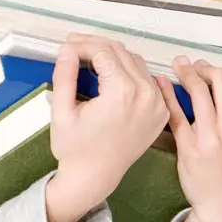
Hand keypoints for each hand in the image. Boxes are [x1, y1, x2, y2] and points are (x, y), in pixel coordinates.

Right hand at [46, 33, 168, 221]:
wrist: (94, 177)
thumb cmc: (74, 149)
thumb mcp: (62, 112)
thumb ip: (65, 76)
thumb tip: (67, 49)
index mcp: (122, 94)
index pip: (103, 52)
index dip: (82, 45)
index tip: (66, 45)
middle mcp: (145, 95)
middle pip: (121, 52)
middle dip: (95, 45)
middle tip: (74, 45)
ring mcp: (157, 104)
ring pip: (136, 62)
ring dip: (113, 55)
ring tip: (89, 57)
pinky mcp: (160, 111)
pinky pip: (147, 79)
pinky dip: (129, 70)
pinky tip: (110, 72)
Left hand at [156, 57, 221, 221]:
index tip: (215, 72)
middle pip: (218, 78)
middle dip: (205, 67)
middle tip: (196, 66)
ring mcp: (208, 135)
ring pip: (196, 90)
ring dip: (186, 71)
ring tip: (179, 66)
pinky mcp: (188, 146)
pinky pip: (175, 112)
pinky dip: (167, 93)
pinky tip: (161, 82)